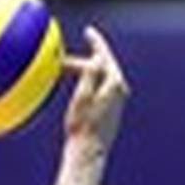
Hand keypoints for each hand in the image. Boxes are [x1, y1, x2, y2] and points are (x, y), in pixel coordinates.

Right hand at [62, 27, 129, 155]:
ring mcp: (118, 101)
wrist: (89, 152)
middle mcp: (120, 90)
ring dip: (86, 73)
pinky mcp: (113, 111)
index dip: (95, 42)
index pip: (104, 55)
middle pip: (102, 66)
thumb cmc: (82, 127)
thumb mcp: (82, 97)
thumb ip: (90, 74)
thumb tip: (97, 57)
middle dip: (84, 61)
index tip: (88, 32)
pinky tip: (77, 89)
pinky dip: (89, 83)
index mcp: (114, 83)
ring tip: (68, 73)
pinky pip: (101, 89)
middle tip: (64, 62)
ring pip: (101, 77)